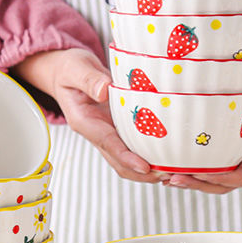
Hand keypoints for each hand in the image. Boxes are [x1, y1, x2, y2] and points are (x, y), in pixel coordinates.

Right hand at [12, 48, 162, 183]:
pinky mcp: (119, 130)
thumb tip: (104, 91)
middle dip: (143, 173)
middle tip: (168, 174)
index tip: (144, 166)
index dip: (127, 157)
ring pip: (128, 160)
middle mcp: (97, 133)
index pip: (108, 143)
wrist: (67, 71)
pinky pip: (135, 147)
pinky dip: (151, 154)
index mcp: (84, 121)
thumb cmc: (71, 69)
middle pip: (119, 162)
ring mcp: (109, 134)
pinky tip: (170, 155)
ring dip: (149, 169)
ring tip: (174, 172)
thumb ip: (89, 79)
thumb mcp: (77, 68)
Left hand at [167, 62, 241, 193]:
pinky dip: (198, 160)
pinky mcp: (238, 139)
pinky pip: (217, 156)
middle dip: (198, 184)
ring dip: (194, 176)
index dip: (218, 179)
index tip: (197, 174)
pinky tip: (179, 156)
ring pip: (219, 172)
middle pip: (225, 182)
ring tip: (167, 174)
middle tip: (171, 178)